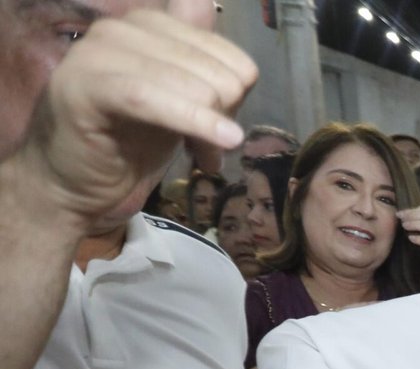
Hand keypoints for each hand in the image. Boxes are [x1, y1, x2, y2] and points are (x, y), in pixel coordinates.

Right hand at [11, 0, 255, 228]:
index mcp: (148, 25)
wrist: (72, 182)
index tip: (229, 125)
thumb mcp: (182, 103)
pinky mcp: (84, 84)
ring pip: (188, 84)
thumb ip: (206, 72)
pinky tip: (214, 150)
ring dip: (207, 131)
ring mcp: (97, 52)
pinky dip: (190, 122)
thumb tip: (234, 43)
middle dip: (223, 116)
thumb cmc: (129, 142)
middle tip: (209, 150)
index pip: (224, 52)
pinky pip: (151, 99)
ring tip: (202, 158)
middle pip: (213, 71)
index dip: (238, 95)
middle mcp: (121, 28)